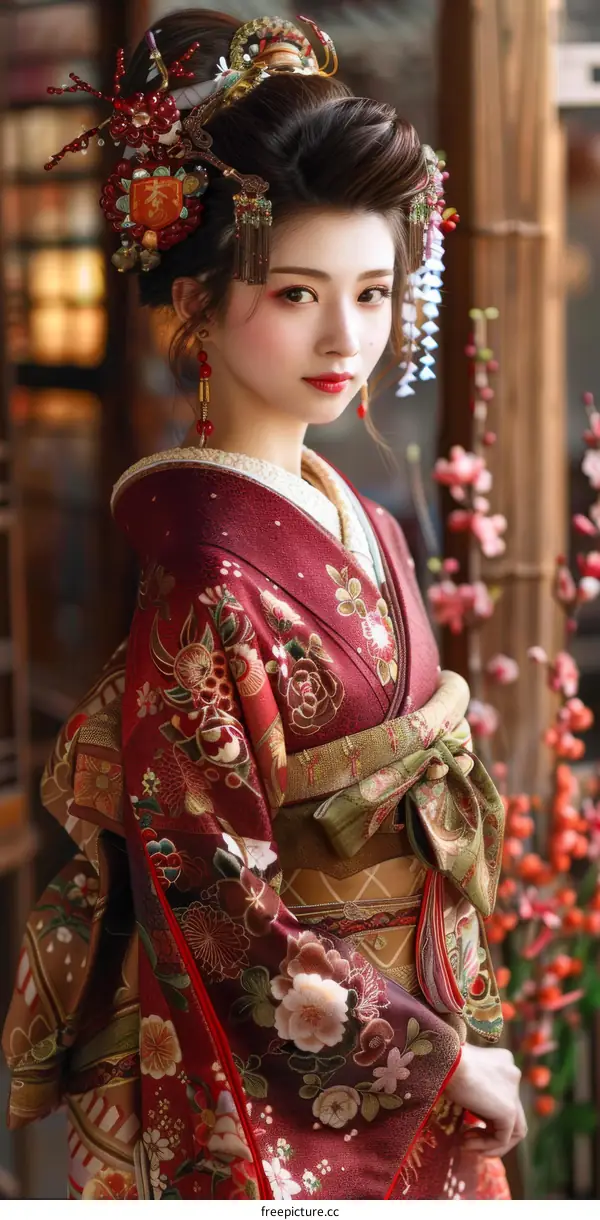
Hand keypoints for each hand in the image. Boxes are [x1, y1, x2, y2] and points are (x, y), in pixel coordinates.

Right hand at [445, 1043, 526, 1157]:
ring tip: (465, 1144)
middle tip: (465, 1138)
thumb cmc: (444, 1061)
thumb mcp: (461, 1072)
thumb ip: (472, 1085)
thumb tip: (467, 1105)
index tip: (465, 1124)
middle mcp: (513, 1074)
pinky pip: (503, 1137)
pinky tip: (466, 1143)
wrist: (445, 1060)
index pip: (503, 1095)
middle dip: (489, 1131)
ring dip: (489, 1143)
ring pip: (513, 1130)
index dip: (487, 1114)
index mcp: (503, 1062)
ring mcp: (514, 1092)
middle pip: (511, 1114)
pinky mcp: (509, 1110)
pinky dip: (486, 1145)